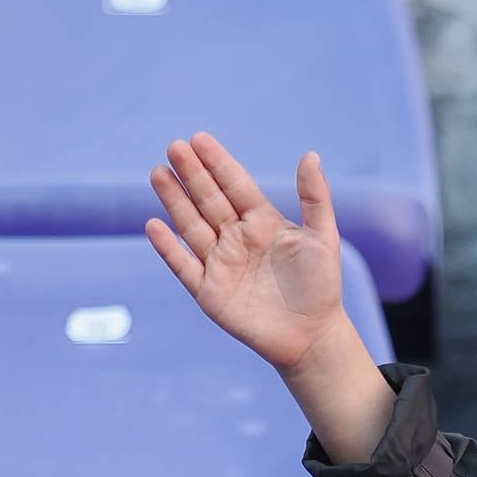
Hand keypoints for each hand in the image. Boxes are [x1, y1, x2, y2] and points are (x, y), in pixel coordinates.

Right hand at [146, 132, 353, 373]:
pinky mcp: (209, 292)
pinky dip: (169, 248)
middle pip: (209, 200)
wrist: (312, 336)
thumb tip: (311, 155)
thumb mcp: (323, 238)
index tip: (199, 139)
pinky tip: (154, 225)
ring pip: (192, 226)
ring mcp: (221, 263)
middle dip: (192, 175)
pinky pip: (184, 266)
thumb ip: (315, 198)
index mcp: (262, 222)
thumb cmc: (321, 287)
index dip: (218, 164)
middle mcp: (237, 238)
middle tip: (174, 147)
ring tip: (159, 173)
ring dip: (175, 201)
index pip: (236, 186)